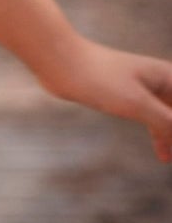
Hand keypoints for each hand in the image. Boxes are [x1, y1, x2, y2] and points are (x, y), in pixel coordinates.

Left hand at [35, 35, 171, 163]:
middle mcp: (161, 80)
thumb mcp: (137, 103)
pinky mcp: (128, 96)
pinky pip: (155, 119)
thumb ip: (168, 122)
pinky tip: (162, 154)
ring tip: (170, 160)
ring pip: (170, 119)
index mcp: (169, 77)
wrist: (61, 62)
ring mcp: (145, 88)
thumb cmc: (100, 78)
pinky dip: (162, 135)